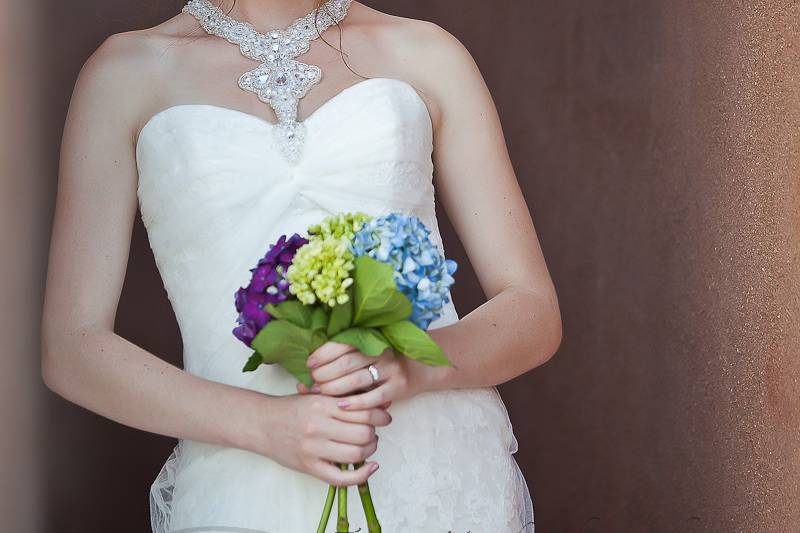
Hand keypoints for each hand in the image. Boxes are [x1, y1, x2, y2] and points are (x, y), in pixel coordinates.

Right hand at [252, 393, 389, 486]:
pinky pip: (341, 478)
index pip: (362, 410)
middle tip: (373, 431)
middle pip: (363, 433)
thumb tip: (377, 403)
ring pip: (356, 454)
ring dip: (369, 450)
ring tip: (367, 445)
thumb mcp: (316, 395)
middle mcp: (318, 426)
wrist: (261, 423)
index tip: (384, 417)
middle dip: (374, 433)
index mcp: (321, 404)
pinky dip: (361, 476)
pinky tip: (370, 467)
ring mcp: (313, 449)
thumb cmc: (291, 408)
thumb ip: (342, 399)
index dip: (379, 415)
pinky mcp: (309, 467)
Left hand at [297, 341, 418, 408]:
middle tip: (312, 381)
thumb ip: (344, 357)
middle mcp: (382, 351)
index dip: (324, 353)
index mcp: (372, 339)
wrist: (420, 369)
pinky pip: (373, 397)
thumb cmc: (383, 363)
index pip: (344, 343)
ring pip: (358, 379)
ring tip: (320, 392)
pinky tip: (341, 406)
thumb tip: (309, 369)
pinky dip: (355, 403)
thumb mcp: (368, 353)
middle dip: (326, 372)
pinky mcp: (398, 387)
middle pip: (348, 362)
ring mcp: (391, 369)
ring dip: (335, 387)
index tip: (310, 363)